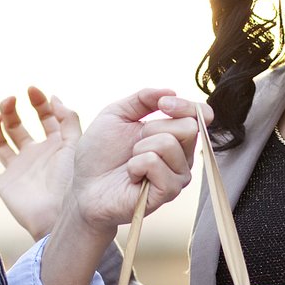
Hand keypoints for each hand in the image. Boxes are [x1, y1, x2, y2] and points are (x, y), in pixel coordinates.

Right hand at [0, 87, 79, 239]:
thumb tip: (53, 96)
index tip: (31, 89)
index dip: (37, 102)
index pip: (43, 117)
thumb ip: (67, 119)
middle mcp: (34, 155)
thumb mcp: (75, 145)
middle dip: (12, 111)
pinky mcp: (4, 185)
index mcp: (54, 145)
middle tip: (9, 100)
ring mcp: (18, 169)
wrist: (61, 216)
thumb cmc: (73, 182)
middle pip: (17, 127)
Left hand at [64, 89, 205, 234]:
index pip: (201, 115)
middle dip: (154, 127)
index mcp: (174, 135)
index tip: (162, 104)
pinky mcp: (167, 193)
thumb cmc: (100, 153)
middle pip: (189, 127)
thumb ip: (142, 98)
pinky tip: (131, 176)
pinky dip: (136, 164)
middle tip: (135, 144)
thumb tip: (170, 91)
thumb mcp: (116, 114)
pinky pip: (155, 163)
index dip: (186, 105)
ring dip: (140, 148)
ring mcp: (177, 176)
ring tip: (130, 162)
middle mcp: (182, 156)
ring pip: (169, 144)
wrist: (83, 186)